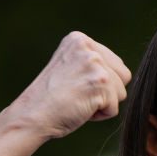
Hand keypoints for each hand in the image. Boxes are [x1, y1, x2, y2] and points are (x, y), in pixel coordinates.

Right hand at [11, 31, 131, 138]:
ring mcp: (95, 63)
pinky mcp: (101, 82)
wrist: (32, 115)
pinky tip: (79, 109)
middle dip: (106, 92)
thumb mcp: (70, 68)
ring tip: (77, 101)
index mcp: (79, 39)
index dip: (99, 83)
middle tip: (77, 95)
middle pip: (123, 76)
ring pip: (121, 93)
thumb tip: (124, 73)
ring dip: (102, 104)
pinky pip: (114, 108)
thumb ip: (92, 63)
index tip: (75, 86)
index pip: (115, 64)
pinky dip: (99, 116)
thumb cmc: (50, 99)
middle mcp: (88, 47)